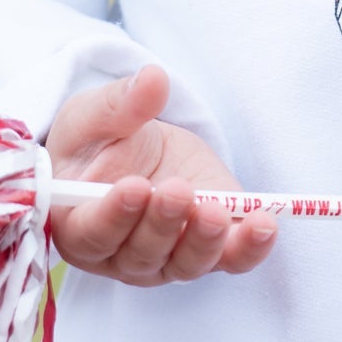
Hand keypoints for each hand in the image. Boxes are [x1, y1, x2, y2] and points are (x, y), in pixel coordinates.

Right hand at [45, 63, 275, 286]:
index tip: (135, 186)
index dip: (113, 215)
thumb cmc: (97, 139)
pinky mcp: (206, 249)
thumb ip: (117, 104)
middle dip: (163, 223)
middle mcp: (120, 254)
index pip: (92, 233)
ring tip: (217, 210)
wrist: (133, 149)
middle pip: (142, 253)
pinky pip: (230, 259)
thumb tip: (153, 79)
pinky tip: (265, 226)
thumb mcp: (95, 115)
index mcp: (77, 225)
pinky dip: (249, 248)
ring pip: (186, 262)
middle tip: (178, 190)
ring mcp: (165, 258)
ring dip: (204, 240)